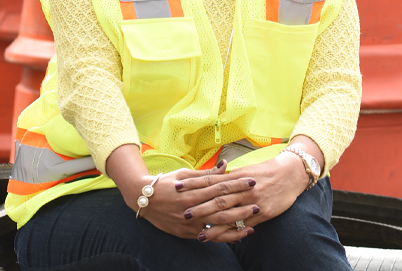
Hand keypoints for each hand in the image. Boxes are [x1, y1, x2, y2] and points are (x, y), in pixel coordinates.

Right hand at [122, 160, 259, 240]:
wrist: (144, 200)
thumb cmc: (166, 183)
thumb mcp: (184, 174)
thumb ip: (206, 174)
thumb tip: (225, 165)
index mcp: (192, 191)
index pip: (219, 187)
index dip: (237, 184)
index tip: (252, 181)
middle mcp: (192, 208)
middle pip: (221, 206)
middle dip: (241, 204)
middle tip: (258, 202)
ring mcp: (190, 223)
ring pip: (217, 225)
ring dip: (236, 223)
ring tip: (253, 221)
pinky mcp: (187, 234)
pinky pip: (210, 237)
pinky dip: (225, 236)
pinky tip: (239, 235)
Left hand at [176, 140, 319, 242]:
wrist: (291, 174)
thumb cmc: (266, 171)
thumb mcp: (246, 170)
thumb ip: (229, 176)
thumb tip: (212, 176)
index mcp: (237, 176)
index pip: (211, 180)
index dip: (193, 184)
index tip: (178, 187)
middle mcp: (243, 188)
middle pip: (217, 198)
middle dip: (200, 207)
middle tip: (183, 214)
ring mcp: (253, 201)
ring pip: (230, 214)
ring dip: (214, 225)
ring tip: (199, 234)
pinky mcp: (263, 213)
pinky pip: (245, 224)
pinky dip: (234, 232)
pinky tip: (224, 238)